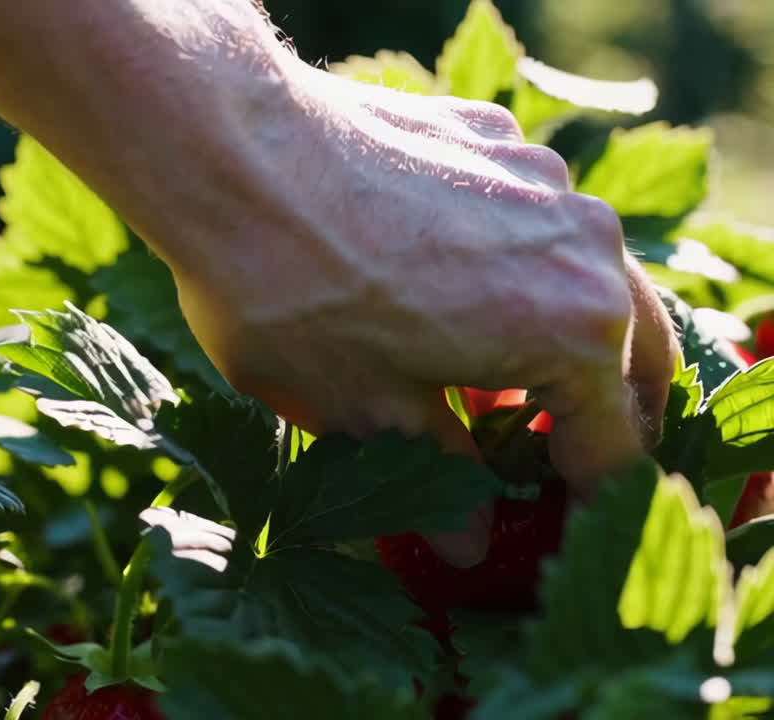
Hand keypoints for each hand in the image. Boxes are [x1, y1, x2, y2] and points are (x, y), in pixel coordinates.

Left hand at [155, 66, 677, 562]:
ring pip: (586, 275)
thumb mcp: (364, 414)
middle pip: (631, 354)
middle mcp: (584, 247)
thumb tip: (471, 543)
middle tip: (549, 456)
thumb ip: (440, 476)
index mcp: (573, 332)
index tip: (558, 523)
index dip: (587, 502)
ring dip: (560, 333)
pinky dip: (512, 265)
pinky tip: (446, 285)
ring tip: (498, 375)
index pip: (613, 446)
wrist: (228, 157)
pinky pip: (530, 217)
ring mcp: (543, 180)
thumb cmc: (290, 298)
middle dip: (597, 413)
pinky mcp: (493, 136)